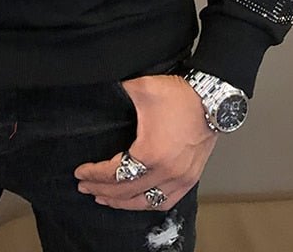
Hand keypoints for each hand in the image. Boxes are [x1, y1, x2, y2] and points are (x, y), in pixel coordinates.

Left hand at [73, 74, 217, 209]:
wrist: (213, 99)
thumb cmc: (179, 95)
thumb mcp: (142, 88)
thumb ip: (118, 91)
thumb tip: (100, 91)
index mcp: (150, 152)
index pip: (115, 173)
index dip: (94, 174)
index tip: (80, 173)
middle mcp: (166, 171)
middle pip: (126, 191)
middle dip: (102, 190)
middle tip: (85, 187)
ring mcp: (180, 178)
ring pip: (145, 202)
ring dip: (123, 202)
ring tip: (105, 198)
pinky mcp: (190, 178)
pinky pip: (166, 201)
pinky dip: (148, 204)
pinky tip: (137, 201)